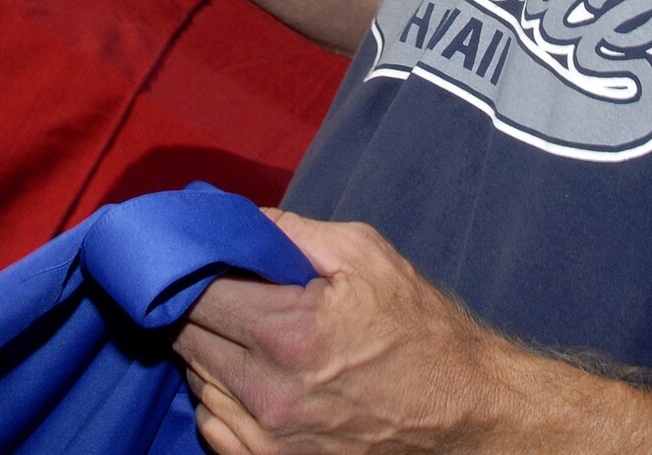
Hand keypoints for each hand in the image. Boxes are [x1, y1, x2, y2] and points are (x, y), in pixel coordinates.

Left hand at [174, 212, 509, 453]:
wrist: (464, 408)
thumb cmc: (418, 327)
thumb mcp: (364, 254)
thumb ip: (289, 231)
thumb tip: (232, 219)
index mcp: (288, 332)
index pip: (196, 292)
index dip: (190, 266)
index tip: (198, 254)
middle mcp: (269, 393)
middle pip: (186, 337)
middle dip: (194, 306)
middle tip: (223, 288)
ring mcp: (268, 439)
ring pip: (196, 380)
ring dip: (208, 350)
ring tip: (245, 331)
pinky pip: (212, 426)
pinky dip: (219, 396)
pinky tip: (251, 375)